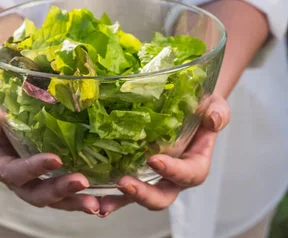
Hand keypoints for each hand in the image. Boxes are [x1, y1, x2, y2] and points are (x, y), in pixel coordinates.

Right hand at [0, 88, 101, 213]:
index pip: (14, 172)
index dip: (32, 168)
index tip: (55, 159)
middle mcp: (16, 178)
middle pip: (36, 194)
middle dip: (59, 191)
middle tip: (82, 182)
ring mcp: (35, 180)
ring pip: (55, 200)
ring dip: (76, 202)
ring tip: (98, 203)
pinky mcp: (50, 177)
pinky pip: (66, 192)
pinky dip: (84, 197)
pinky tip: (105, 200)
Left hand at [98, 94, 230, 216]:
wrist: (182, 105)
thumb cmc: (200, 107)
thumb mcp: (213, 105)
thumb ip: (217, 113)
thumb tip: (213, 119)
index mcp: (194, 163)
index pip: (189, 174)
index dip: (174, 171)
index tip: (154, 160)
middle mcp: (172, 178)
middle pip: (162, 196)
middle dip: (143, 194)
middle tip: (125, 183)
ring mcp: (151, 178)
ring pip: (137, 198)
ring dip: (119, 202)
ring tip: (101, 204)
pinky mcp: (132, 173)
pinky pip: (119, 190)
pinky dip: (106, 196)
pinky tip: (90, 199)